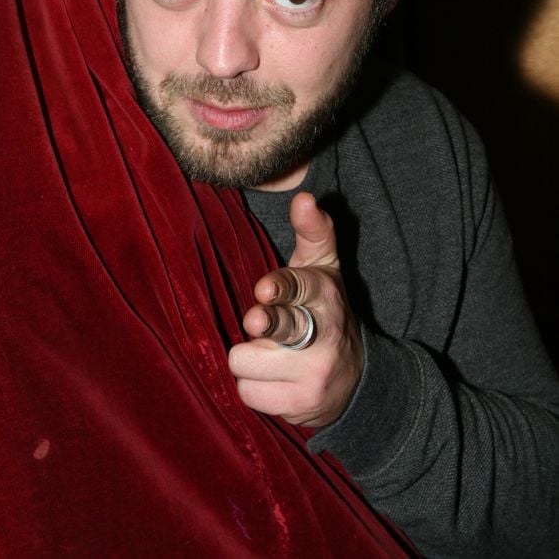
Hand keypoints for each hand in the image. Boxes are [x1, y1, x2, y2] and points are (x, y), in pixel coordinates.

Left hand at [228, 192, 363, 427]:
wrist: (355, 378)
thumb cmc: (324, 310)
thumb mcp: (324, 268)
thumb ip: (313, 231)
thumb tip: (303, 197)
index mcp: (325, 294)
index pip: (301, 287)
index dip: (280, 288)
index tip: (263, 290)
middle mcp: (324, 334)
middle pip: (279, 327)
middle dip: (263, 324)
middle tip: (255, 321)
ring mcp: (314, 374)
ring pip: (248, 361)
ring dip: (250, 358)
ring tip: (269, 353)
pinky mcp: (299, 406)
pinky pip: (249, 394)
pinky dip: (254, 387)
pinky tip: (272, 378)